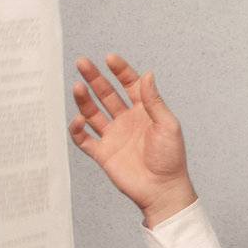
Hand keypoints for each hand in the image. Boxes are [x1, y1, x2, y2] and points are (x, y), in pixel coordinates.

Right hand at [68, 53, 196, 223]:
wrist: (162, 189)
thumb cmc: (170, 158)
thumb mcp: (167, 125)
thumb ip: (154, 101)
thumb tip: (148, 74)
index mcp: (144, 111)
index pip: (130, 85)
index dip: (120, 71)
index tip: (110, 58)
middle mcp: (126, 120)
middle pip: (106, 94)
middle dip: (95, 78)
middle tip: (82, 63)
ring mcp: (113, 136)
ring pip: (92, 112)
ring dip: (84, 99)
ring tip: (77, 86)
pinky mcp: (102, 153)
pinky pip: (84, 139)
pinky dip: (78, 130)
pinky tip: (79, 120)